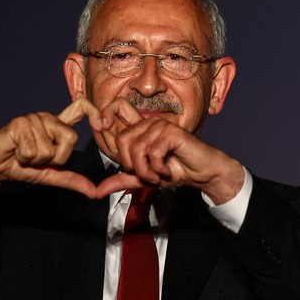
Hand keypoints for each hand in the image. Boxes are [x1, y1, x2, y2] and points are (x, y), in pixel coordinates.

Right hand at [0, 98, 102, 196]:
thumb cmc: (20, 166)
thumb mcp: (51, 175)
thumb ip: (72, 180)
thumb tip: (94, 191)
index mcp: (57, 125)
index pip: (81, 107)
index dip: (94, 112)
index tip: (102, 125)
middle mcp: (47, 118)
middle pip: (70, 137)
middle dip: (56, 158)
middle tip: (39, 158)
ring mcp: (33, 118)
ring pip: (49, 148)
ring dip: (36, 160)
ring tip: (24, 155)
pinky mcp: (18, 123)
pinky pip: (33, 149)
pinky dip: (24, 158)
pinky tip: (16, 152)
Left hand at [96, 98, 243, 203]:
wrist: (202, 175)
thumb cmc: (176, 171)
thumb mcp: (143, 178)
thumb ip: (121, 180)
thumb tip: (97, 191)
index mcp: (140, 129)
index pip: (117, 107)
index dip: (105, 112)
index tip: (99, 125)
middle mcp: (149, 123)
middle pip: (122, 139)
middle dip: (131, 165)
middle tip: (145, 175)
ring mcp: (160, 125)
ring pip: (137, 148)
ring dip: (145, 171)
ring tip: (157, 175)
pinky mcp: (172, 132)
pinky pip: (152, 152)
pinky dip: (158, 168)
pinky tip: (167, 170)